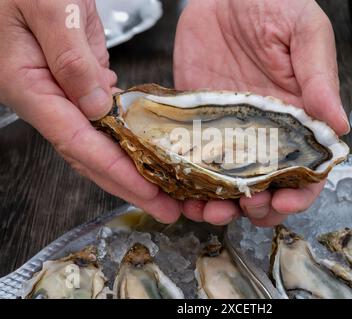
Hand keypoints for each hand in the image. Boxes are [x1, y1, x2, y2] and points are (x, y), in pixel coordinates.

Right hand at [0, 0, 180, 222]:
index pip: (76, 141)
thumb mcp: (49, 9)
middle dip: (128, 185)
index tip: (145, 190)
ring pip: (99, 143)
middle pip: (90, 155)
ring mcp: (64, 95)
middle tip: (165, 207)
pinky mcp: (81, 86)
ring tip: (165, 190)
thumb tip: (96, 107)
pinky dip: (129, 140)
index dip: (113, 169)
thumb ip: (70, 59)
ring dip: (132, 169)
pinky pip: (106, 121)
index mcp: (30, 86)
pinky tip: (152, 155)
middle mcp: (47, 99)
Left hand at [174, 0, 348, 226]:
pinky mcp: (196, 121)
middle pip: (266, 186)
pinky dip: (187, 183)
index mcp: (297, 117)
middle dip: (257, 207)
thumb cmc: (271, 4)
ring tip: (208, 208)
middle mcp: (263, 131)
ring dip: (220, 204)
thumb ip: (319, 76)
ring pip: (226, 183)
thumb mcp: (304, 32)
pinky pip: (192, 161)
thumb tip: (339, 124)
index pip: (305, 169)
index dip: (298, 194)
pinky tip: (181, 193)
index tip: (283, 203)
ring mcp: (227, 130)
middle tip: (244, 208)